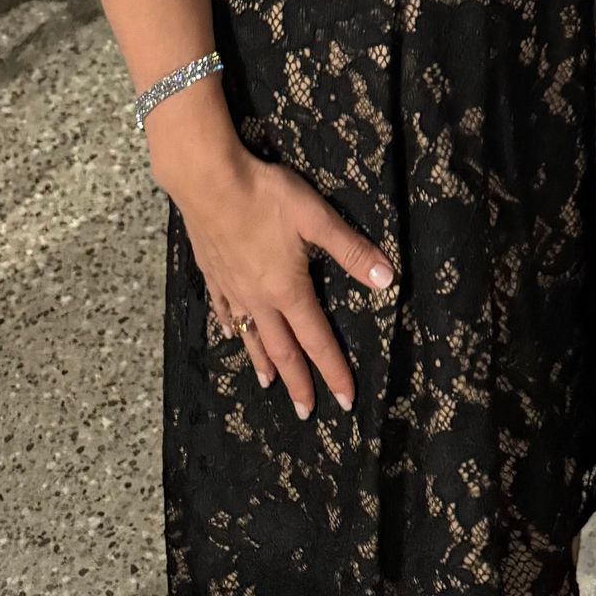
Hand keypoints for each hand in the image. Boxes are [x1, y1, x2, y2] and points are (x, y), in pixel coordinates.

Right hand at [165, 141, 393, 417]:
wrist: (208, 182)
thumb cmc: (267, 197)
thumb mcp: (317, 219)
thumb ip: (351, 251)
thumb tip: (386, 281)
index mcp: (288, 290)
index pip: (317, 339)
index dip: (333, 370)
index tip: (345, 401)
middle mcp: (259, 299)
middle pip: (283, 348)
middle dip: (298, 381)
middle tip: (306, 412)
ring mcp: (232, 288)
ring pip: (251, 335)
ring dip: (264, 362)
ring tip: (269, 384)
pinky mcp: (212, 273)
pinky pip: (223, 310)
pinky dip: (230, 328)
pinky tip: (229, 334)